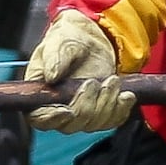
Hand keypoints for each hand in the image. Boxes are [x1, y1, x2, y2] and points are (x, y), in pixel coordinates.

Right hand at [22, 11, 133, 134]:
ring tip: (112, 80)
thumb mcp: (59, 41)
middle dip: (86, 106)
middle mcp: (58, 109)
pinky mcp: (100, 113)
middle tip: (94, 82)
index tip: (67, 111)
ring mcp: (80, 113)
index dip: (52, 119)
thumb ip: (54, 57)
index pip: (39, 118)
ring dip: (106, 104)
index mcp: (40, 95)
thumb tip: (52, 75)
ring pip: (93, 124)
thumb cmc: (68, 40)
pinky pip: (112, 121)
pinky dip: (121, 109)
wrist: (91, 41)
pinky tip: (125, 94)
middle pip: (70, 125)